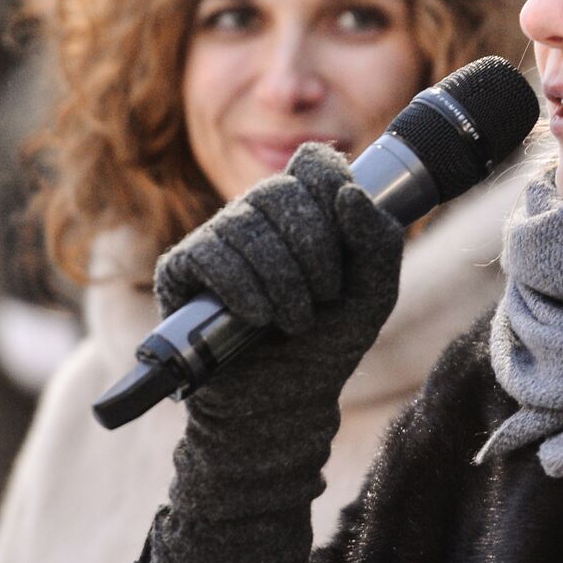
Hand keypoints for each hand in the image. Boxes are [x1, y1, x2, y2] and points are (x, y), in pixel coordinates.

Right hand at [138, 142, 403, 562]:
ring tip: (293, 321)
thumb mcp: (374, 292)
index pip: (316, 161)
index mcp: (308, 208)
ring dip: (281, 279)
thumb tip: (350, 192)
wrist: (284, 401)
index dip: (331, 189)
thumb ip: (379, 239)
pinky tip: (256, 317)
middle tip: (324, 297)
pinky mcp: (183, 268)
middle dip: (313, 248)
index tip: (346, 237)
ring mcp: (220, 236)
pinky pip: (208, 254)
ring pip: (245, 224)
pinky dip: (241, 287)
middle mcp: (260, 212)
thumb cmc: (330, 342)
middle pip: (282, 191)